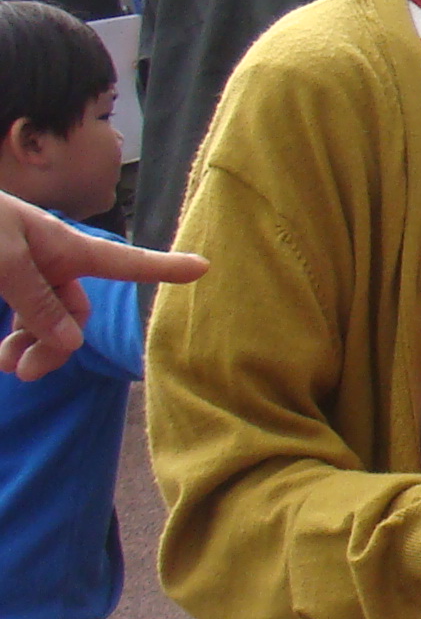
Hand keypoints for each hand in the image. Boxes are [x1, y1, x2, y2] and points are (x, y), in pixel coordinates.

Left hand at [0, 195, 201, 379]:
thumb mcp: (3, 261)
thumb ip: (38, 302)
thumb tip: (73, 342)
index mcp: (61, 245)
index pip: (123, 261)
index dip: (162, 267)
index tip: (203, 267)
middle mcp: (48, 260)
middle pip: (74, 309)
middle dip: (56, 342)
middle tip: (24, 373)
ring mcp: (22, 272)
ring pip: (42, 319)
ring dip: (29, 345)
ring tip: (6, 367)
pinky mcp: (0, 281)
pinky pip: (18, 315)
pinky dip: (14, 335)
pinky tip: (3, 353)